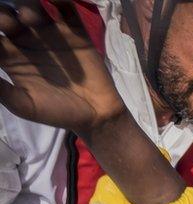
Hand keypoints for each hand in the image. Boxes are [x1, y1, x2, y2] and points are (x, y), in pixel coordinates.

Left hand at [0, 1, 126, 137]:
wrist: (95, 115)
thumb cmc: (57, 112)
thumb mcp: (25, 105)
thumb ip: (2, 90)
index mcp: (9, 56)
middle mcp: (26, 40)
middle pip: (6, 16)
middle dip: (2, 15)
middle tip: (8, 24)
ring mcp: (49, 32)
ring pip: (31, 8)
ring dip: (27, 7)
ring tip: (29, 19)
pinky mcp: (73, 29)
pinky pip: (65, 7)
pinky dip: (59, 1)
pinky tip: (54, 3)